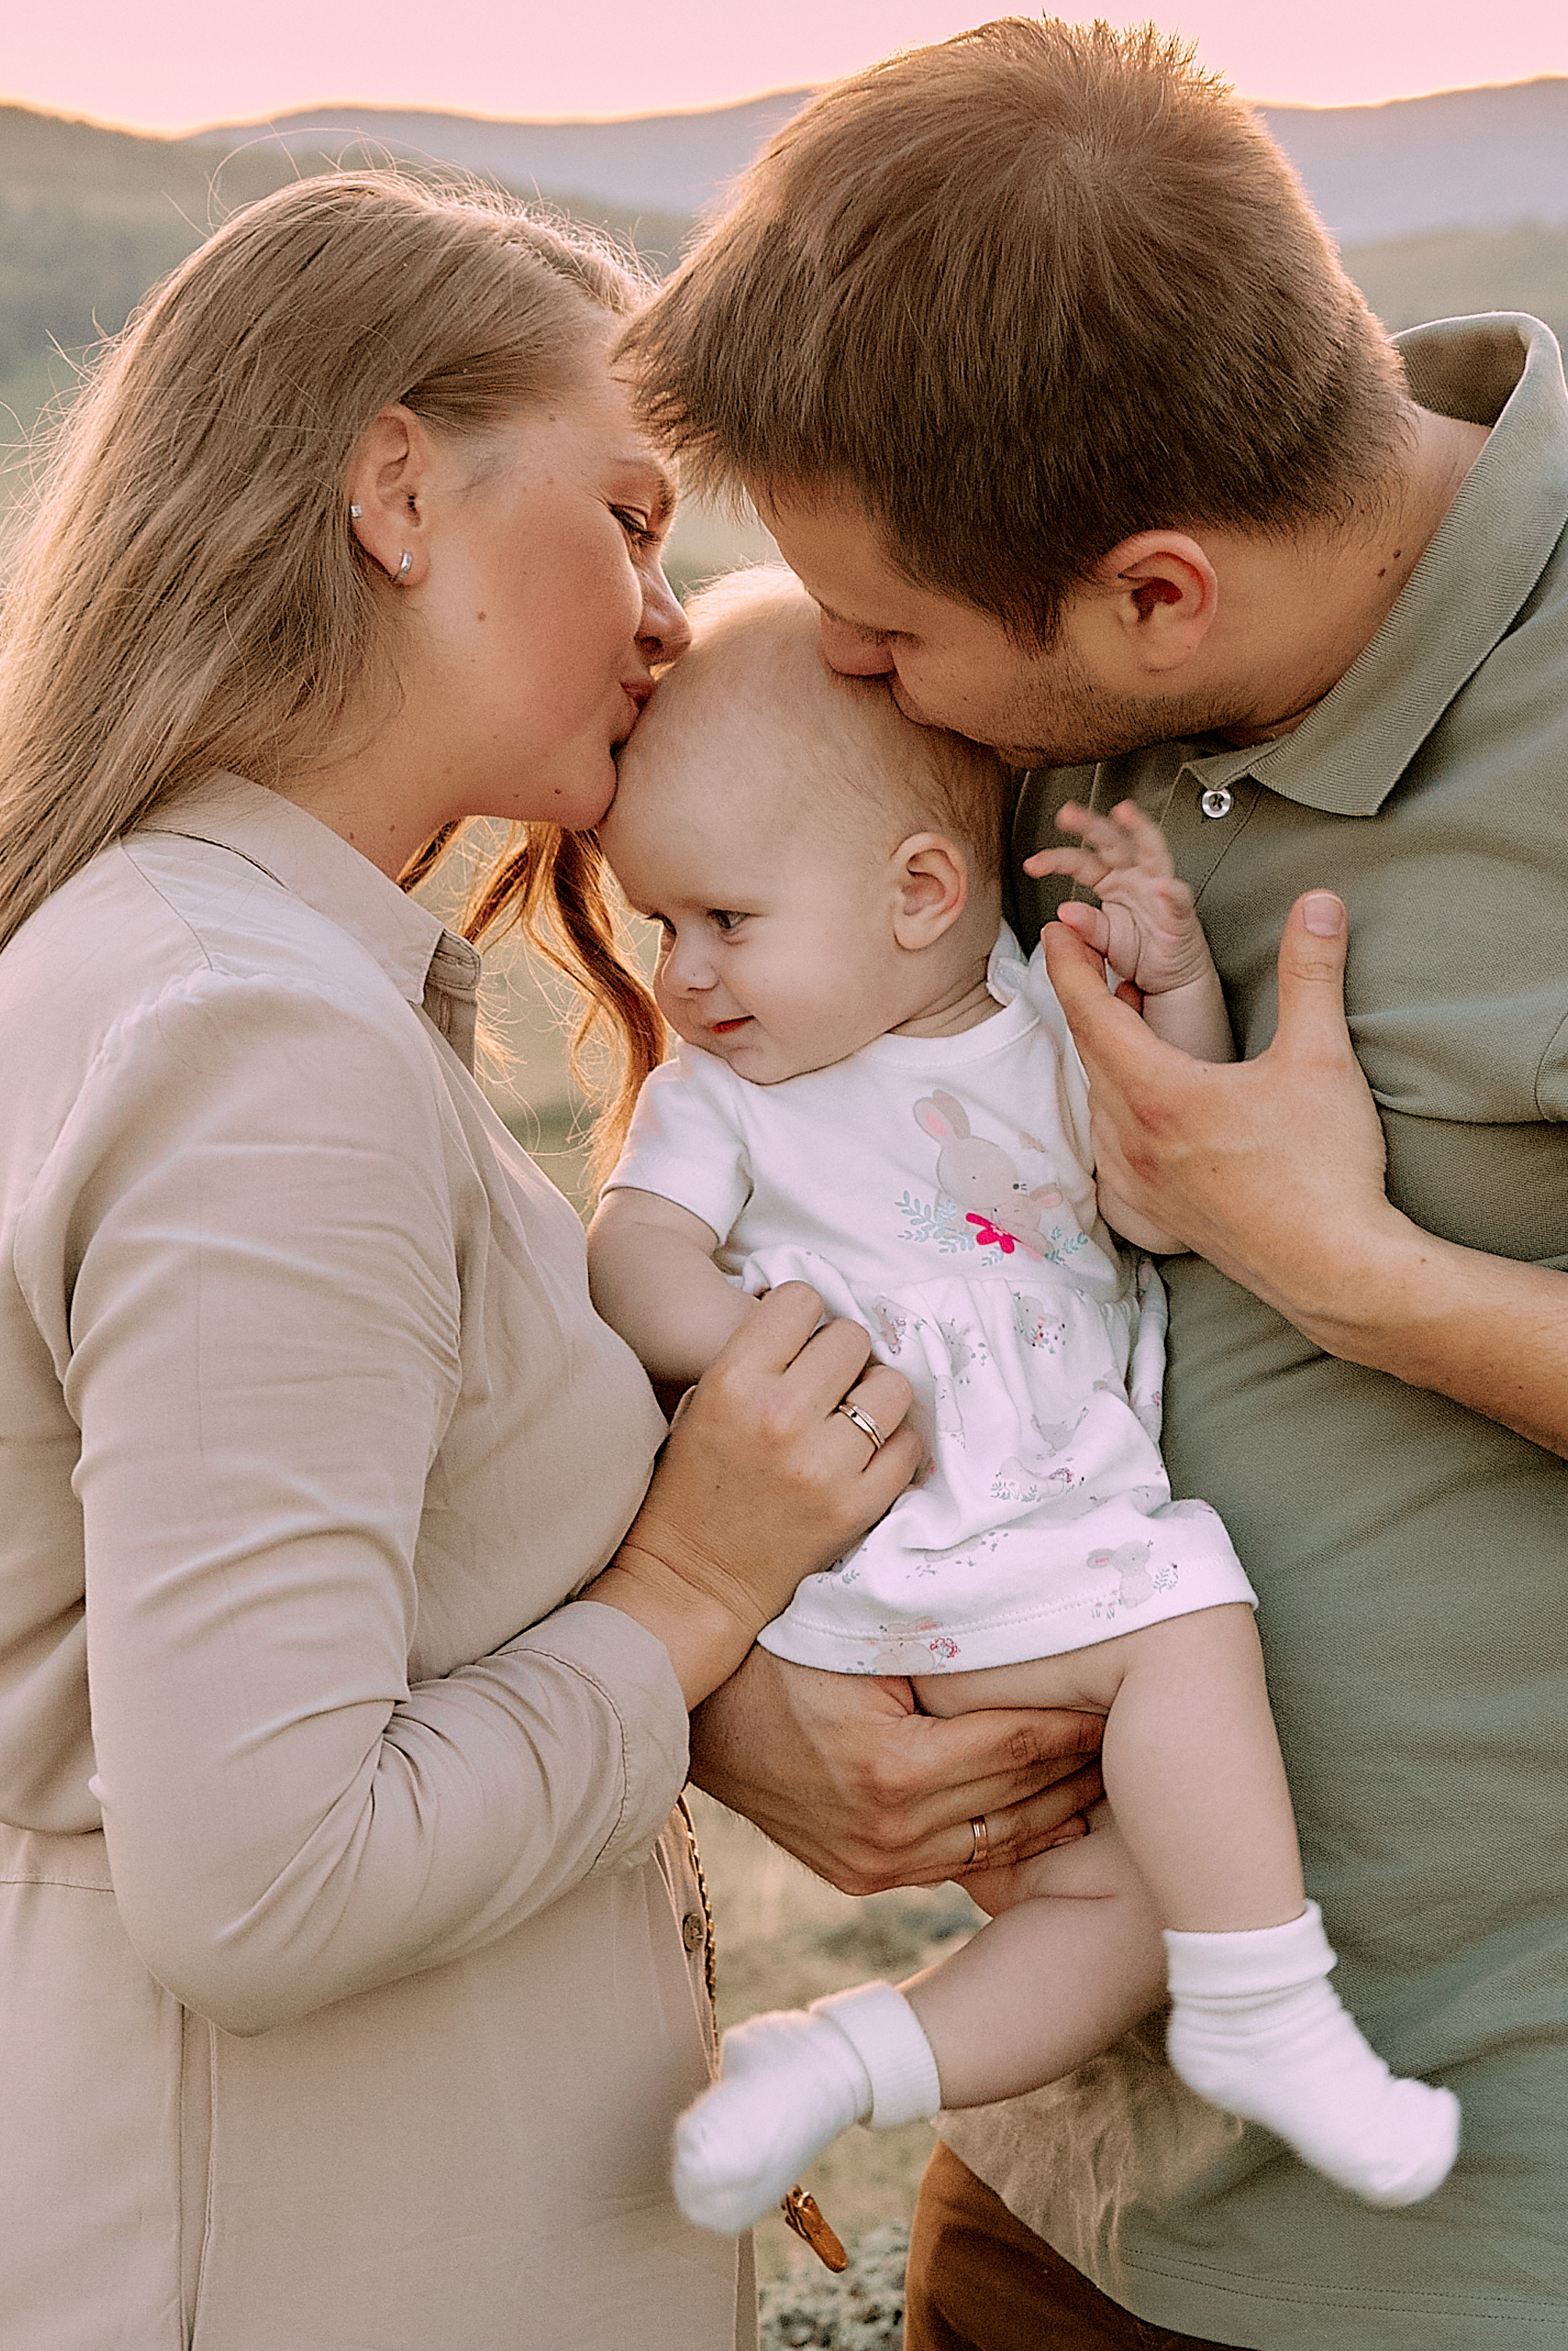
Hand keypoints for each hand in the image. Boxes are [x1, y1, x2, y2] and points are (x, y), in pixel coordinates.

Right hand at [591, 1283, 918, 1705]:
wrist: (691, 1581)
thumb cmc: (693, 1484)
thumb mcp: (702, 1402)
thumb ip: (758, 1358)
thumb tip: (822, 1321)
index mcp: (733, 1381)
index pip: (801, 1299)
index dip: (805, 1316)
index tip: (802, 1341)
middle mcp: (779, 1416)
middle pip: (852, 1338)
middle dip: (843, 1356)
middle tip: (829, 1382)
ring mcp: (822, 1465)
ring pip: (892, 1387)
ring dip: (876, 1397)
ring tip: (853, 1416)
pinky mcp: (855, 1508)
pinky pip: (907, 1447)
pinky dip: (893, 1446)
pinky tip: (864, 1455)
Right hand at [689, 1648, 1104, 1895]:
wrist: (685, 1712)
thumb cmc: (772, 1646)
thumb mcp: (851, 1630)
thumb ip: (935, 1630)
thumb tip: (1029, 1596)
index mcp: (891, 1768)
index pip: (1016, 1745)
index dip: (1074, 1719)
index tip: (1121, 1692)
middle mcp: (886, 1832)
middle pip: (1019, 1801)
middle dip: (1081, 1767)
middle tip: (1135, 1734)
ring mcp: (871, 1863)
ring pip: (997, 1842)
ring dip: (1057, 1809)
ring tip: (1108, 1775)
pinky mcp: (860, 1876)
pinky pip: (956, 1861)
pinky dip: (1008, 1836)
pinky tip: (1050, 1813)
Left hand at [1025, 800, 1214, 997]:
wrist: (1170, 978)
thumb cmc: (1140, 952)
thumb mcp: (1104, 939)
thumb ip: (1085, 925)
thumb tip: (1064, 913)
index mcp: (1111, 880)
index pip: (1081, 861)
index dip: (1056, 860)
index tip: (1033, 864)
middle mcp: (1135, 876)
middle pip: (1111, 842)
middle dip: (1090, 825)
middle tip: (1067, 814)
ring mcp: (1159, 889)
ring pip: (1151, 850)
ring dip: (1139, 830)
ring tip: (1125, 814)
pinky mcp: (1180, 912)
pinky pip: (1177, 899)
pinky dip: (1171, 892)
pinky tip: (1161, 887)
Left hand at [1043, 890, 1397, 1337]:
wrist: (1336, 1269)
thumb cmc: (1326, 1168)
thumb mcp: (1321, 1058)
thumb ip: (1311, 973)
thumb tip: (1319, 903)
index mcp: (1158, 1094)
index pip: (1090, 1012)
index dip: (1071, 964)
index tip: (1057, 930)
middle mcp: (1132, 1141)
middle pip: (1091, 1055)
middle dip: (1094, 1004)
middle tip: (1108, 965)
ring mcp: (1139, 1185)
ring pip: (1100, 1105)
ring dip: (1109, 1061)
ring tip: (1135, 1026)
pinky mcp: (1154, 1216)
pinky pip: (1113, 1153)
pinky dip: (1118, 1115)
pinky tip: (1148, 1107)